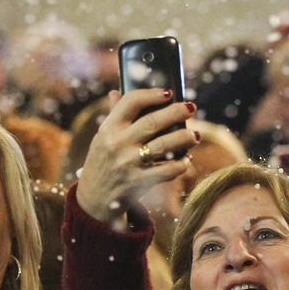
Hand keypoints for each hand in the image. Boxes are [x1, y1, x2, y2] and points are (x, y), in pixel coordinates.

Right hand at [74, 89, 199, 225]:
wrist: (93, 198)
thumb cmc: (102, 162)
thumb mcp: (102, 138)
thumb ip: (113, 115)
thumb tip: (116, 92)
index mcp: (109, 128)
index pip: (132, 101)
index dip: (152, 94)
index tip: (169, 92)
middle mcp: (118, 143)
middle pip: (153, 121)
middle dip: (176, 112)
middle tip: (191, 108)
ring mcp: (129, 163)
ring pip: (164, 145)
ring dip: (184, 138)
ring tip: (195, 135)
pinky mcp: (139, 181)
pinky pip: (167, 170)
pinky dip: (181, 164)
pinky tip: (187, 159)